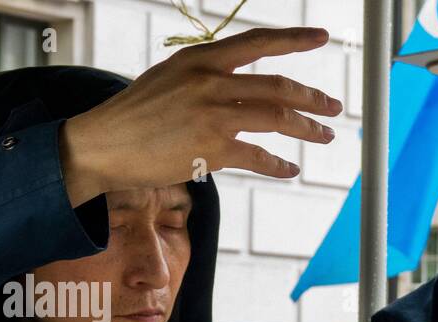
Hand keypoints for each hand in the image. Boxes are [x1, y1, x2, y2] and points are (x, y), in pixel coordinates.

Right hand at [60, 27, 343, 205]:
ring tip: (324, 135)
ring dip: (307, 129)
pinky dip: (279, 165)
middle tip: (334, 108)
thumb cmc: (137, 114)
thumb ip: (208, 75)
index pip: (257, 42)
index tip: (321, 37)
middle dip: (312, 97)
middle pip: (277, 85)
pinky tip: (290, 169)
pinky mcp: (211, 150)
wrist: (103, 145)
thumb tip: (241, 84)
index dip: (293, 39)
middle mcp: (209, 82)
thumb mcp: (171, 77)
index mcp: (200, 59)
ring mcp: (212, 116)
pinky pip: (259, 157)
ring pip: (276, 118)